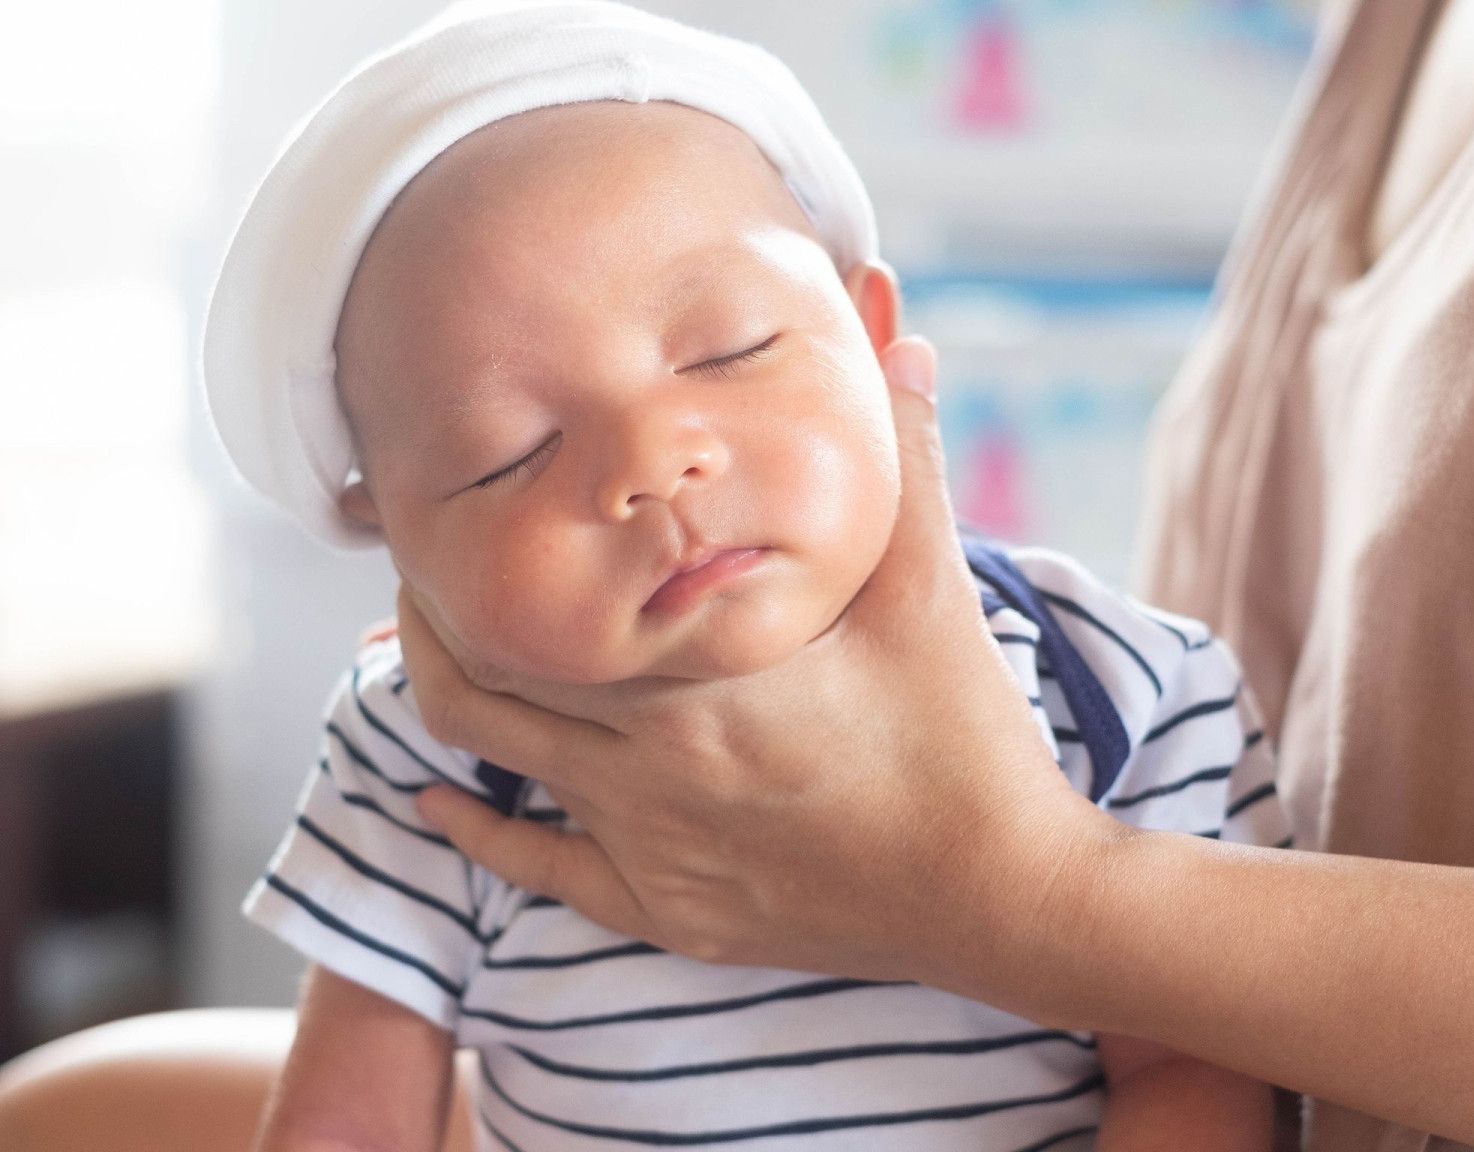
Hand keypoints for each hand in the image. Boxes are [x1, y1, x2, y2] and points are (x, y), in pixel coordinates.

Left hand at [404, 336, 1104, 987]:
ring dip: (450, 694)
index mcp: (701, 679)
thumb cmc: (963, 738)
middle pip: (481, 680)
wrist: (997, 894)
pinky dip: (474, 830)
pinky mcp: (667, 909)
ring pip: (496, 762)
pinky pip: (537, 870)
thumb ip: (905, 461)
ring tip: (431, 637)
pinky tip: (438, 800)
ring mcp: (651, 846)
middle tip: (424, 556)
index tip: (448, 498)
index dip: (468, 550)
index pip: (535, 604)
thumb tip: (896, 333)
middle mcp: (651, 765)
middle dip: (435, 611)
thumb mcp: (931, 589)